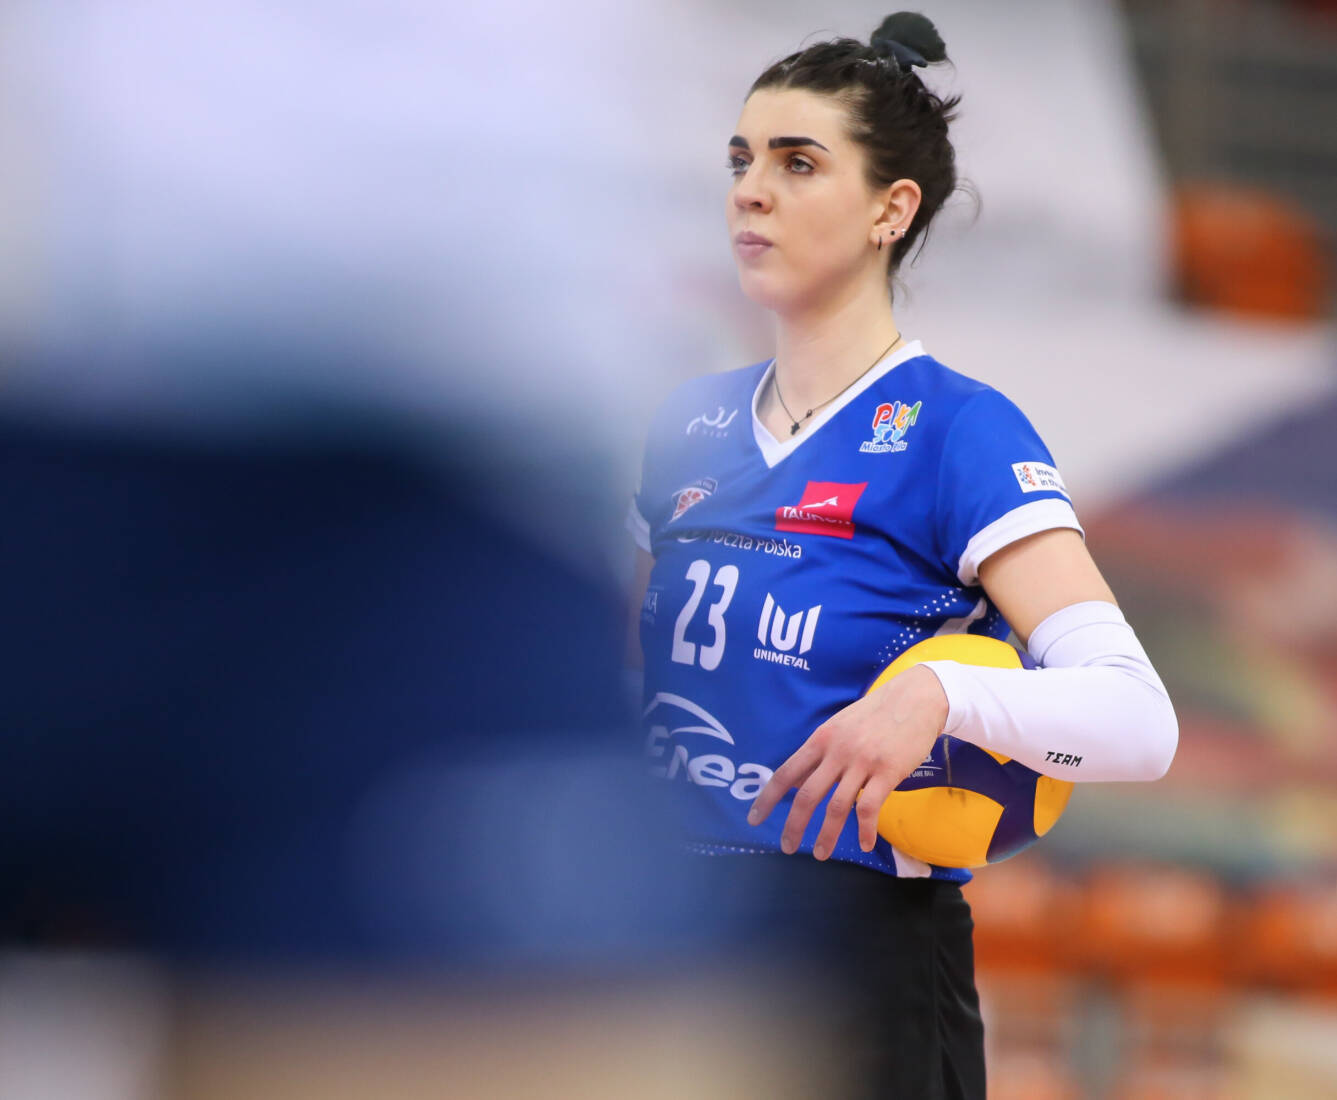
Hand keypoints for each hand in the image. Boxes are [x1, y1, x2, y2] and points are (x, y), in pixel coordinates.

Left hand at [746, 664, 948, 858]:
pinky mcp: (888, 771)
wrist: (916, 697)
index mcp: (821, 739)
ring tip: (821, 854)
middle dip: (794, 825)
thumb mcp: (839, 726)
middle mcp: (837, 751)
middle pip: (807, 795)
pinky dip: (864, 830)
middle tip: (787, 848)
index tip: (753, 819)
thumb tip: (794, 782)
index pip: (786, 773)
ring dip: (827, 835)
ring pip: (837, 806)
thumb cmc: (876, 714)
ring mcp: (862, 762)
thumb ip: (818, 754)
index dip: (767, 798)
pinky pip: (870, 808)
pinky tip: (864, 844)